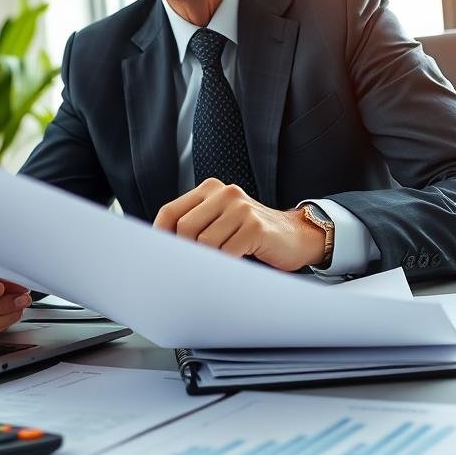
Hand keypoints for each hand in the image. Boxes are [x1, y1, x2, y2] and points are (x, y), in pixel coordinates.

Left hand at [153, 178, 325, 271]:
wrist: (296, 236)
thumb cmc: (251, 233)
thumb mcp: (220, 221)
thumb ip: (194, 225)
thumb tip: (160, 248)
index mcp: (210, 189)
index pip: (170, 212)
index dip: (159, 236)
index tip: (159, 256)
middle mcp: (225, 192)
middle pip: (184, 228)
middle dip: (186, 252)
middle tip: (196, 265)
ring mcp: (241, 208)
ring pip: (205, 243)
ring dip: (210, 260)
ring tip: (222, 263)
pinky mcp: (255, 226)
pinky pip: (227, 253)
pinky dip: (227, 264)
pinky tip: (236, 263)